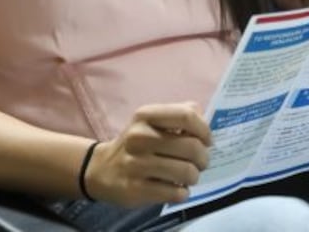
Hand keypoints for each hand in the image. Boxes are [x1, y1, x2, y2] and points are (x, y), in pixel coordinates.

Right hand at [84, 102, 211, 206]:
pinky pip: (175, 193)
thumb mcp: (151, 121)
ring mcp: (136, 164)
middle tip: (200, 162)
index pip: (187, 116)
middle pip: (192, 146)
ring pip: (186, 172)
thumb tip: (205, 118)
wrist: (101, 170)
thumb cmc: (137, 144)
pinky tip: (177, 189)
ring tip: (188, 176)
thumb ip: (179, 115)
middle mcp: (139, 137)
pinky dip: (182, 193)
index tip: (207, 140)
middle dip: (203, 158)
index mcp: (145, 115)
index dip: (204, 130)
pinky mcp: (135, 189)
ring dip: (194, 176)